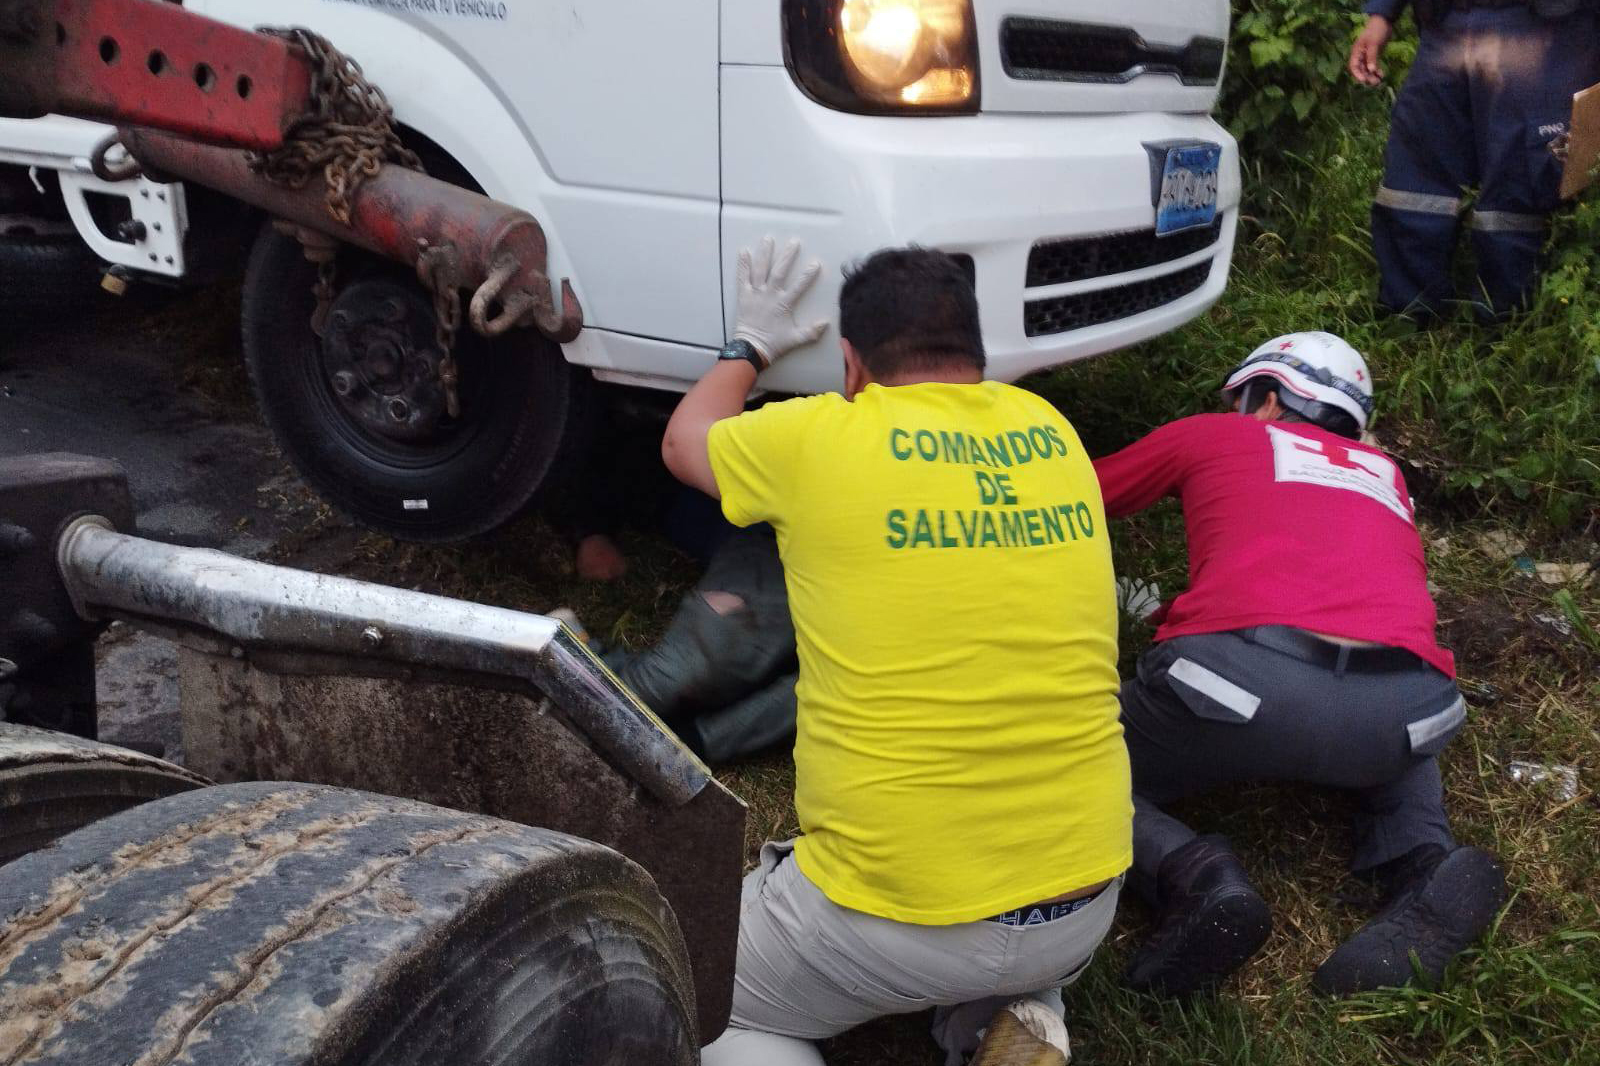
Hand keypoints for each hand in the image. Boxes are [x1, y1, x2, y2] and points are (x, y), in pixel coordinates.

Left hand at [732, 236, 827, 365]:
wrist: (751, 349)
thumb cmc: (774, 344)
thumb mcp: (795, 339)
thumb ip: (811, 332)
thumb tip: (826, 324)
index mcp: (783, 304)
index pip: (798, 286)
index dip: (807, 275)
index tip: (815, 263)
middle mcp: (769, 295)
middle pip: (779, 272)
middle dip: (787, 256)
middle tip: (794, 241)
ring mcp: (755, 294)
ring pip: (760, 270)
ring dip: (764, 254)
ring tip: (768, 239)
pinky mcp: (743, 296)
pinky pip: (742, 278)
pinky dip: (743, 265)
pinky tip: (744, 251)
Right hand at [1348, 15, 1391, 85]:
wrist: (1384, 22)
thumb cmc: (1376, 31)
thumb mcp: (1374, 44)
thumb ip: (1372, 57)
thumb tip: (1371, 70)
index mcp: (1356, 52)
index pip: (1354, 66)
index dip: (1357, 74)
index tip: (1364, 80)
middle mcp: (1360, 56)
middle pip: (1360, 70)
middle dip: (1366, 77)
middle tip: (1375, 82)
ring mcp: (1367, 56)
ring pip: (1367, 70)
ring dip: (1372, 76)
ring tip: (1379, 81)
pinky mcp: (1374, 56)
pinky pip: (1373, 67)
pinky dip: (1377, 71)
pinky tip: (1381, 75)